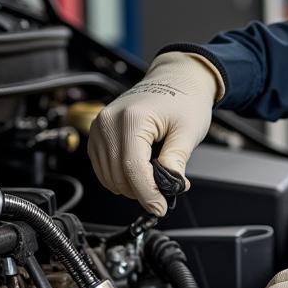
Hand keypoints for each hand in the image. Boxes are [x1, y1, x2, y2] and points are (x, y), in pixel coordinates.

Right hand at [87, 52, 222, 215]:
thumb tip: (168, 189)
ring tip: (157, 175)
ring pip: (108, 176)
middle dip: (142, 191)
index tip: (159, 208)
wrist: (175, 79)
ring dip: (132, 185)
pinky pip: (104, 168)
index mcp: (132, 119)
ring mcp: (99, 128)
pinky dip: (122, 176)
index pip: (132, 169)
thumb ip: (176, 162)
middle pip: (118, 176)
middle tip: (167, 190)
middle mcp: (108, 122)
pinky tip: (142, 170)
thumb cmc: (184, 99)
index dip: (147, 194)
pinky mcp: (98, 134)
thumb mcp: (189, 132)